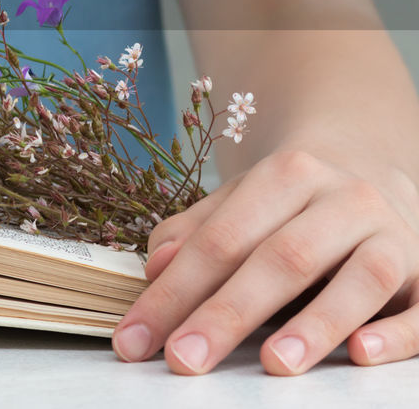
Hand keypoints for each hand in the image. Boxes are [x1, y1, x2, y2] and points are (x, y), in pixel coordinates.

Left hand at [111, 147, 418, 373]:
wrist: (375, 162)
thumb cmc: (291, 201)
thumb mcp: (240, 201)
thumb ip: (194, 232)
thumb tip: (155, 268)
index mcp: (286, 175)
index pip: (221, 240)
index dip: (173, 292)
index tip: (133, 341)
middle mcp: (344, 199)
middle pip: (282, 258)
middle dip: (228, 314)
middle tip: (184, 360)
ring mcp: (394, 235)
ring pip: (360, 278)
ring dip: (316, 323)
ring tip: (274, 364)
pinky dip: (397, 334)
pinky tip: (361, 354)